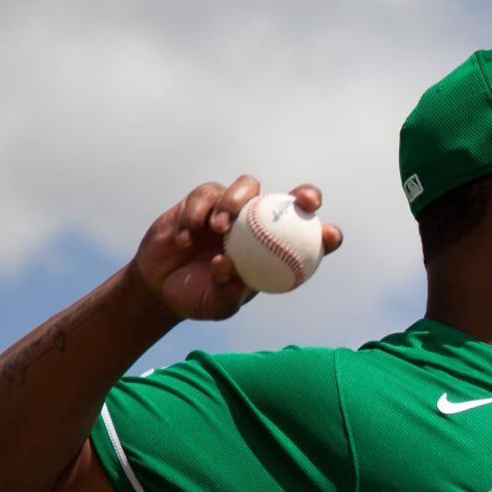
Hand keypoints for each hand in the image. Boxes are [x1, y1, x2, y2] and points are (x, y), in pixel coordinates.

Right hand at [128, 177, 344, 320]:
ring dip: (235, 202)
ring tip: (219, 228)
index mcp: (272, 251)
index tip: (330, 236)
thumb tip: (226, 265)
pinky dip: (195, 216)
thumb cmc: (199, 297)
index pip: (307, 237)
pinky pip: (205, 197)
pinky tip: (184, 240)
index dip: (325, 234)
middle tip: (304, 201)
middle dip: (305, 194)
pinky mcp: (202, 200)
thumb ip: (227, 290)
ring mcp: (231, 209)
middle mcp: (258, 224)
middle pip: (289, 198)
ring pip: (245, 187)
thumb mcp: (217, 304)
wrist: (161, 287)